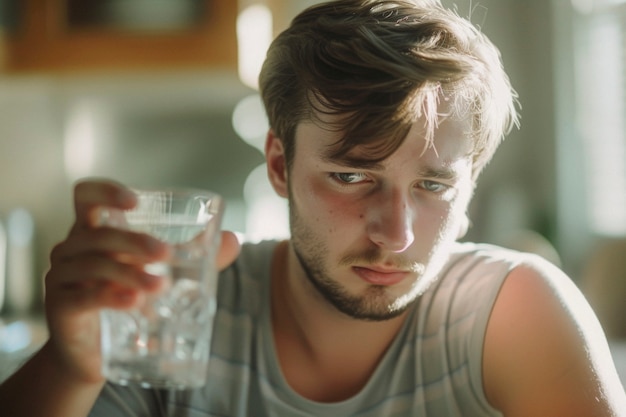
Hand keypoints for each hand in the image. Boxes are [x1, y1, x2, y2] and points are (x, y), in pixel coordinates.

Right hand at [42, 179, 240, 383]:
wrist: (93, 354)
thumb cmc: (123, 301)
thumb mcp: (156, 272)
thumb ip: (191, 256)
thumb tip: (232, 240)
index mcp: (93, 232)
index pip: (86, 197)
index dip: (105, 192)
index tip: (134, 201)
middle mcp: (72, 249)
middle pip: (99, 234)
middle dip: (135, 241)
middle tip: (167, 254)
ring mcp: (61, 278)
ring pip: (94, 265)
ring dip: (130, 273)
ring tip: (161, 286)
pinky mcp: (60, 308)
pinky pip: (83, 297)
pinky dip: (112, 298)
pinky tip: (135, 303)